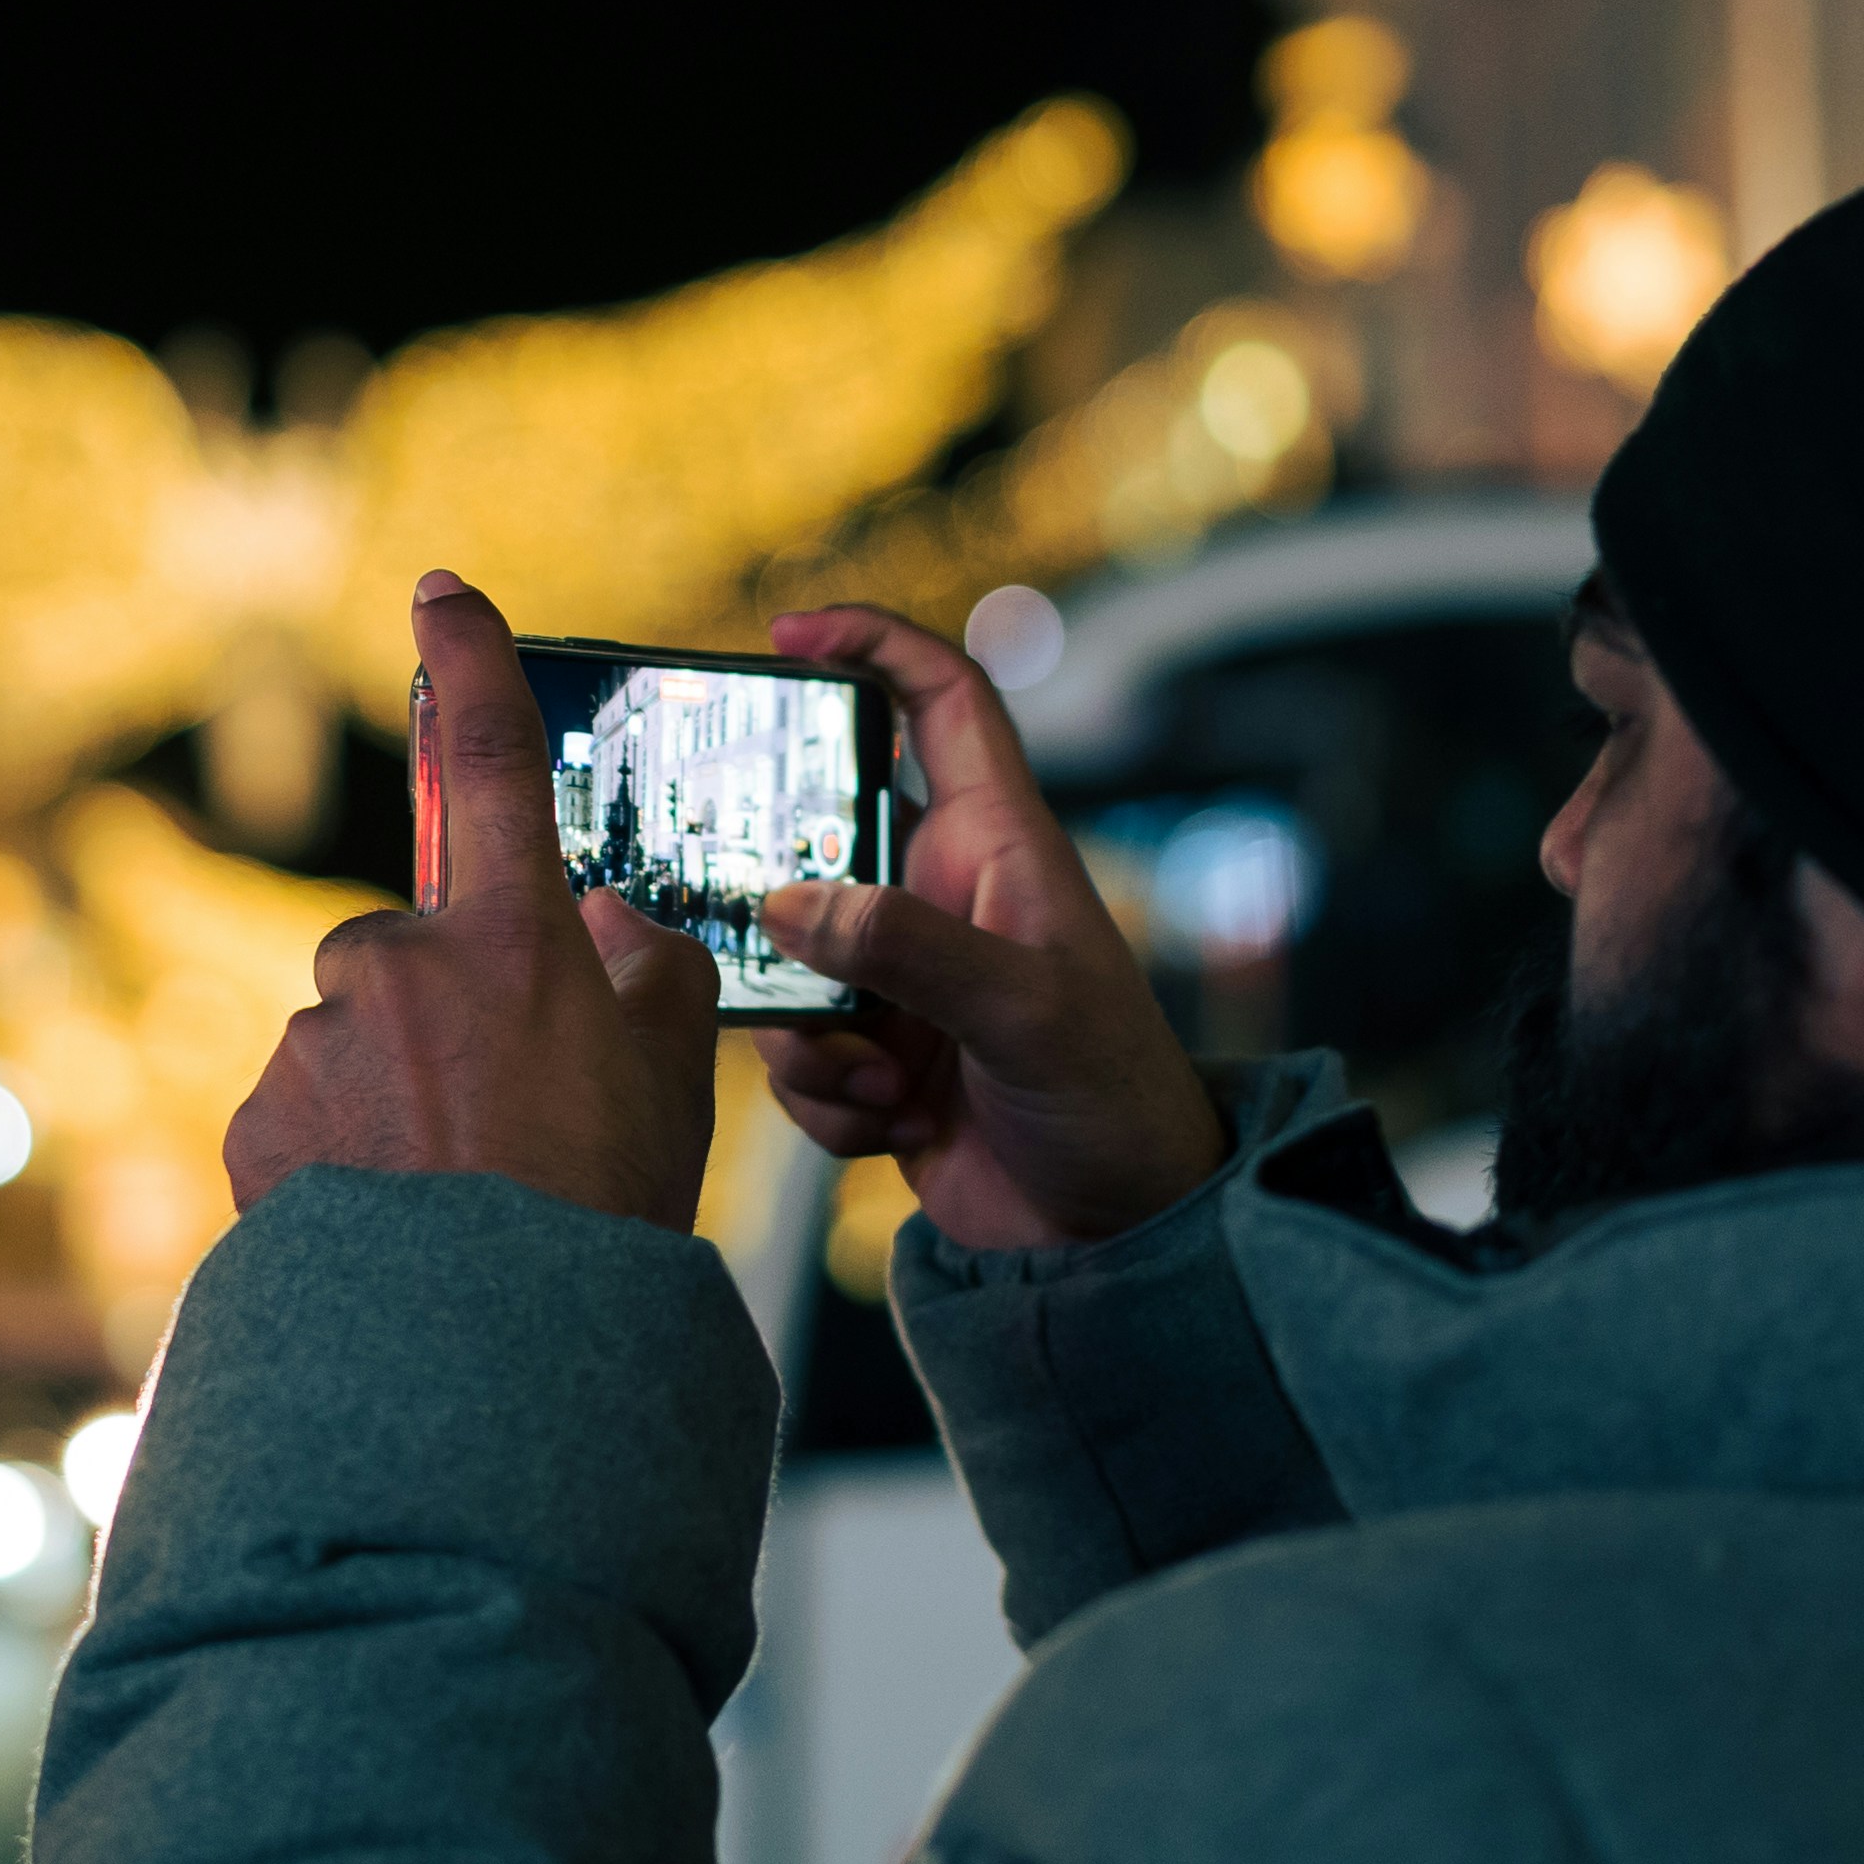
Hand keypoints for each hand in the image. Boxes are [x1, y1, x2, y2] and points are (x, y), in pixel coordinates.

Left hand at [222, 573, 723, 1227]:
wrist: (481, 1356)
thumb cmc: (599, 1217)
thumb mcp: (674, 1081)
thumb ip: (650, 978)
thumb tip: (609, 934)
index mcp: (507, 937)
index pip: (496, 762)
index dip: (471, 663)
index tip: (441, 591)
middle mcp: (393, 966)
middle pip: (409, 951)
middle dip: (444, 1011)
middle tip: (504, 1118)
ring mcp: (313, 1045)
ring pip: (351, 1040)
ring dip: (391, 1095)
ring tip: (453, 1198)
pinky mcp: (255, 1126)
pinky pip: (302, 1116)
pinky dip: (340, 1159)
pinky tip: (394, 1228)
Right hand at [753, 604, 1226, 1251]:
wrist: (1121, 1232)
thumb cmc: (1116, 1098)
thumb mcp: (1023, 1010)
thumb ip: (908, 949)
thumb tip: (792, 903)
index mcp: (997, 846)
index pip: (939, 701)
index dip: (870, 645)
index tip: (787, 631)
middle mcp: (940, 899)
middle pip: (816, 839)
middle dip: (771, 891)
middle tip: (742, 925)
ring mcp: (902, 982)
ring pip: (787, 965)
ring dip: (806, 1034)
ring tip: (881, 1083)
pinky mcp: (875, 1060)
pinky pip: (795, 1056)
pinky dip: (823, 1101)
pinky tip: (890, 1129)